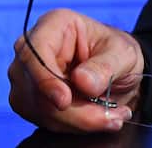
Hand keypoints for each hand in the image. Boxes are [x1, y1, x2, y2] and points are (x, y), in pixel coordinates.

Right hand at [8, 7, 145, 132]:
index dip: (45, 79)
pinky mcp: (29, 100)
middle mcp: (32, 49)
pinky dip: (72, 125)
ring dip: (77, 120)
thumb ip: (105, 66)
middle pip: (36, 88)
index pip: (33, 52)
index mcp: (54, 25)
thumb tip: (82, 81)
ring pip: (39, 109)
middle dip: (73, 110)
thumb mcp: (124, 54)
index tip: (65, 101)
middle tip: (112, 117)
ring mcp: (27, 76)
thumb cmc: (118, 53)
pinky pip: (44, 120)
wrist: (118, 73)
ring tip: (113, 116)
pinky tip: (98, 118)